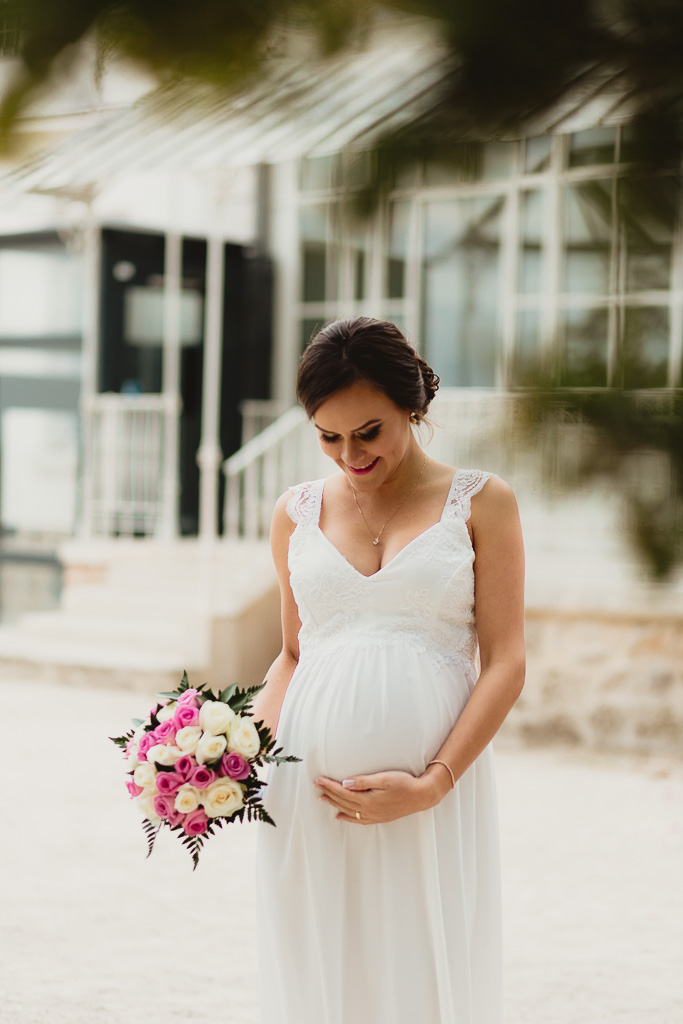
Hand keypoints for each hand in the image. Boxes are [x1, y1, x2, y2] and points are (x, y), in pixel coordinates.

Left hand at [314, 768, 445, 824]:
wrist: (421, 796)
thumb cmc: (404, 784)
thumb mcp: (384, 779)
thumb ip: (364, 782)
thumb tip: (345, 783)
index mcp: (368, 800)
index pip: (343, 792)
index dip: (330, 786)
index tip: (319, 780)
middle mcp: (369, 810)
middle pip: (343, 802)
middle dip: (329, 794)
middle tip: (317, 786)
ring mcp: (374, 816)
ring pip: (348, 811)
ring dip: (335, 804)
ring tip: (324, 799)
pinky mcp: (379, 817)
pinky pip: (358, 820)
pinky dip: (348, 818)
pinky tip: (341, 816)